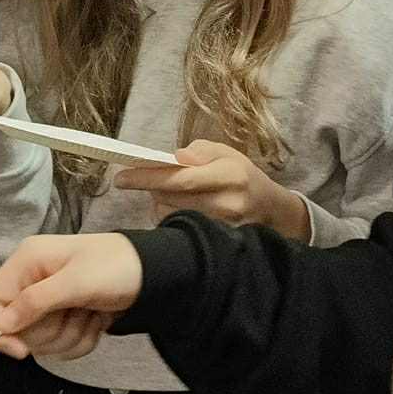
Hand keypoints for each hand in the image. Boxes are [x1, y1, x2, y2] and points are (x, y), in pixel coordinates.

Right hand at [0, 233, 141, 358]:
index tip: (22, 352)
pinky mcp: (64, 318)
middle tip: (76, 313)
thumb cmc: (114, 268)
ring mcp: (48, 302)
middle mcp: (31, 282)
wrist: (153, 273)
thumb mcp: (76, 282)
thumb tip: (3, 324)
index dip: (0, 330)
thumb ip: (36, 301)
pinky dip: (82, 339)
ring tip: (91, 313)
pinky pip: (61, 346)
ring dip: (70, 335)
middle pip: (17, 329)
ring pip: (41, 342)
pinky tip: (96, 320)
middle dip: (51, 331)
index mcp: (26, 263)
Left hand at [115, 140, 307, 241]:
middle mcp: (227, 203)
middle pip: (171, 198)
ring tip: (170, 192)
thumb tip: (175, 158)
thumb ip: (199, 151)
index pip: (180, 179)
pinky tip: (180, 207)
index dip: (147, 178)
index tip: (121, 177)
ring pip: (171, 214)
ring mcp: (223, 227)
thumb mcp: (226, 153)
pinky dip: (171, 216)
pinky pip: (180, 228)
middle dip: (149, 187)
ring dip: (160, 202)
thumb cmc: (242, 175)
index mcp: (230, 175)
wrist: (271, 209)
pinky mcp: (217, 241)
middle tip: (135, 179)